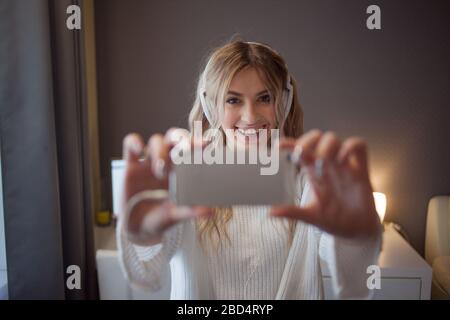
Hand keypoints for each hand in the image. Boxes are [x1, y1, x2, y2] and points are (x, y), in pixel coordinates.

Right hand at [121, 129, 211, 244]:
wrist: (137, 230)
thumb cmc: (160, 219)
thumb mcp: (175, 216)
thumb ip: (190, 211)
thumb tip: (210, 211)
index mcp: (182, 171)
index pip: (192, 151)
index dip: (198, 144)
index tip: (207, 143)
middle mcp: (167, 162)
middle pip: (175, 138)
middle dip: (181, 139)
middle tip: (186, 150)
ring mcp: (148, 162)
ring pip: (156, 140)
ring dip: (160, 150)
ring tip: (160, 170)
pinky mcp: (130, 166)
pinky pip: (130, 145)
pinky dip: (134, 142)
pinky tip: (138, 148)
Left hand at [271, 130, 380, 238]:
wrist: (357, 231)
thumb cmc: (334, 219)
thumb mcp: (311, 216)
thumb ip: (292, 212)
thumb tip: (270, 212)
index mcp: (313, 172)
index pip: (300, 150)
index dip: (290, 144)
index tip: (279, 146)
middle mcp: (327, 165)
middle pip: (317, 137)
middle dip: (308, 140)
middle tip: (301, 153)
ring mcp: (344, 165)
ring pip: (334, 139)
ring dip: (326, 146)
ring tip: (322, 161)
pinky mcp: (361, 169)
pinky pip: (359, 146)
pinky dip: (350, 146)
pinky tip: (342, 159)